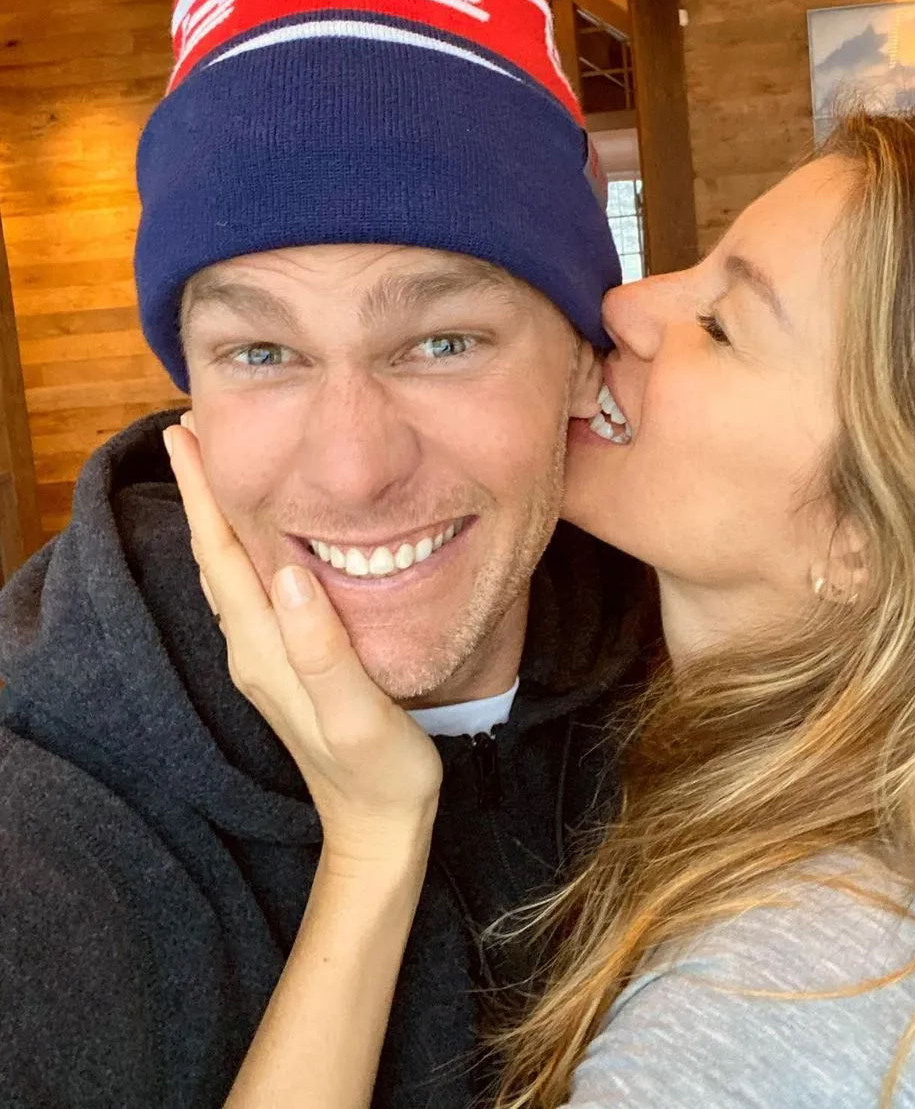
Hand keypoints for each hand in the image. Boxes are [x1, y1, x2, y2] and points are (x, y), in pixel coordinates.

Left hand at [164, 416, 442, 869]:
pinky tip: (262, 538)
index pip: (222, 555)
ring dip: (218, 517)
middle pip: (215, 555)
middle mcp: (253, 649)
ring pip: (230, 572)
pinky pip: (251, 592)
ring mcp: (266, 660)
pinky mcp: (286, 667)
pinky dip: (244, 549)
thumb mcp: (358, 713)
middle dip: (202, 492)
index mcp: (265, 649)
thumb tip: (292, 572)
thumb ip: (323, 648)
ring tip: (218, 471)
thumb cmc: (380, 773)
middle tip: (195, 431)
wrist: (376, 829)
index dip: (203, 493)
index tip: (187, 434)